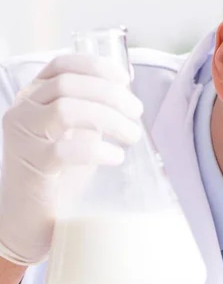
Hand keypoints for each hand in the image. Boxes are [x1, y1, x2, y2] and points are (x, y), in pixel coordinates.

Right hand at [0, 54, 142, 264]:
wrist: (30, 217)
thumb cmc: (60, 173)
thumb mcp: (78, 133)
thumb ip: (94, 112)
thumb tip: (129, 92)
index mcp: (35, 97)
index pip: (61, 66)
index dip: (96, 67)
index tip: (125, 80)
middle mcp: (24, 110)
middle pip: (69, 84)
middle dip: (111, 95)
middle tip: (137, 113)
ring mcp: (24, 137)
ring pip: (66, 109)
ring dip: (109, 118)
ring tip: (132, 135)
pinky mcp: (31, 165)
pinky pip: (65, 149)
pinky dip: (97, 149)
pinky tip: (115, 156)